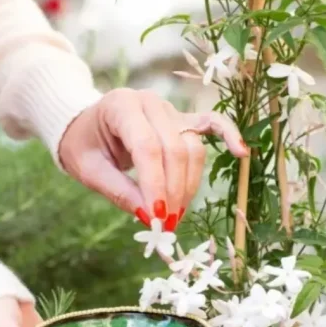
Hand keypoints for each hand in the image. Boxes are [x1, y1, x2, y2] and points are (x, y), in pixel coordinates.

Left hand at [59, 88, 248, 229]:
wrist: (84, 123)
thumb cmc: (84, 144)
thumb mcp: (89, 169)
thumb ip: (119, 191)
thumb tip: (150, 217)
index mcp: (122, 105)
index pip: (148, 147)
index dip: (155, 184)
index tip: (157, 216)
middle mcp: (151, 102)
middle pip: (175, 148)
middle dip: (173, 190)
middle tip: (166, 223)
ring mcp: (171, 109)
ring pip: (193, 147)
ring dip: (189, 184)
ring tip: (176, 213)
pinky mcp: (183, 120)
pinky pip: (212, 125)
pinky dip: (228, 136)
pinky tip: (241, 153)